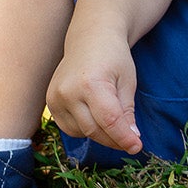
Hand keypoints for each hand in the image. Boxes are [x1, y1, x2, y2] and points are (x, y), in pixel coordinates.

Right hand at [46, 31, 143, 155]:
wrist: (90, 39)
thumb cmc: (114, 58)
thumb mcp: (127, 82)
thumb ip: (127, 111)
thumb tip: (132, 139)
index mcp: (91, 83)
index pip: (109, 120)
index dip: (124, 138)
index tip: (137, 147)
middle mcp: (68, 92)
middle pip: (94, 129)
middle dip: (115, 139)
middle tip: (132, 141)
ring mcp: (55, 98)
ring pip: (82, 132)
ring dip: (101, 134)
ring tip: (115, 122)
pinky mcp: (50, 104)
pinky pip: (70, 127)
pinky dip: (86, 128)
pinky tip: (96, 116)